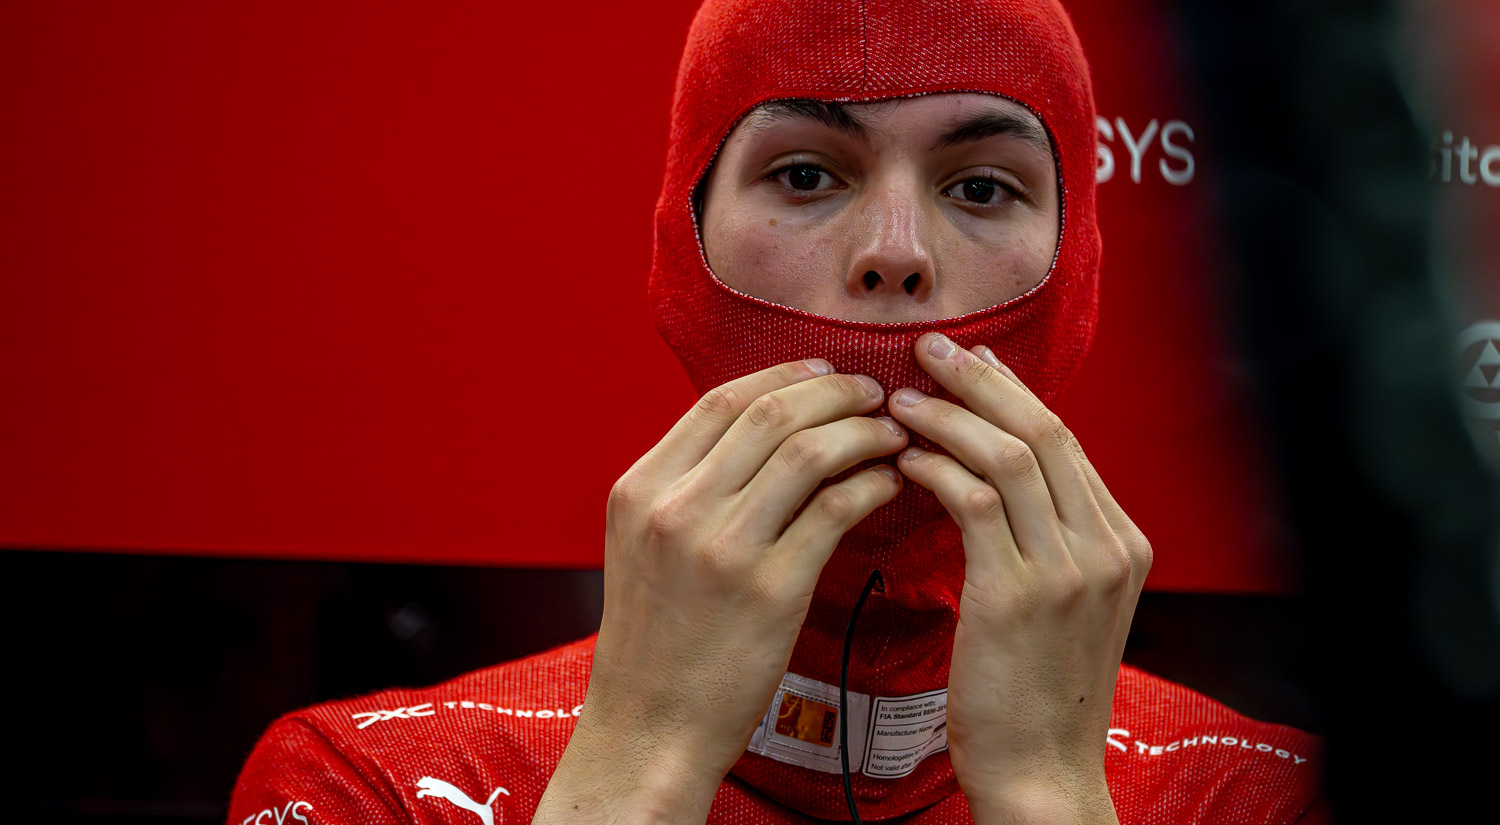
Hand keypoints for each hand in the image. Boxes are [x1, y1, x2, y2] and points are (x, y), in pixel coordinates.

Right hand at [533, 359, 908, 824]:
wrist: (650, 729)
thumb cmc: (656, 643)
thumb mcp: (642, 547)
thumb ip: (685, 489)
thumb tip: (756, 436)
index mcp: (641, 488)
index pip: (721, 400)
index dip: (785, 376)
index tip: (826, 375)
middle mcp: (676, 507)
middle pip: (770, 412)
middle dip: (835, 392)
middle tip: (875, 392)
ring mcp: (722, 547)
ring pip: (809, 451)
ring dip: (863, 432)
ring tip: (893, 434)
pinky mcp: (770, 590)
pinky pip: (835, 510)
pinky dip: (871, 485)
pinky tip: (889, 485)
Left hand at [888, 333, 1150, 824]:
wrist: (1042, 772)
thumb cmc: (1033, 691)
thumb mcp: (1061, 604)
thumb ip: (1042, 538)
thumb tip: (991, 471)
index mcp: (1121, 543)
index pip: (1064, 440)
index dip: (1009, 393)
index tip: (965, 363)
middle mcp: (1106, 547)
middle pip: (1044, 431)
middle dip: (981, 382)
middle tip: (926, 352)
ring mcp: (1069, 570)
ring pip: (1010, 456)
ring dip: (948, 419)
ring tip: (899, 403)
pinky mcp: (1019, 595)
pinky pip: (975, 503)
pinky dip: (937, 470)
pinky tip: (903, 462)